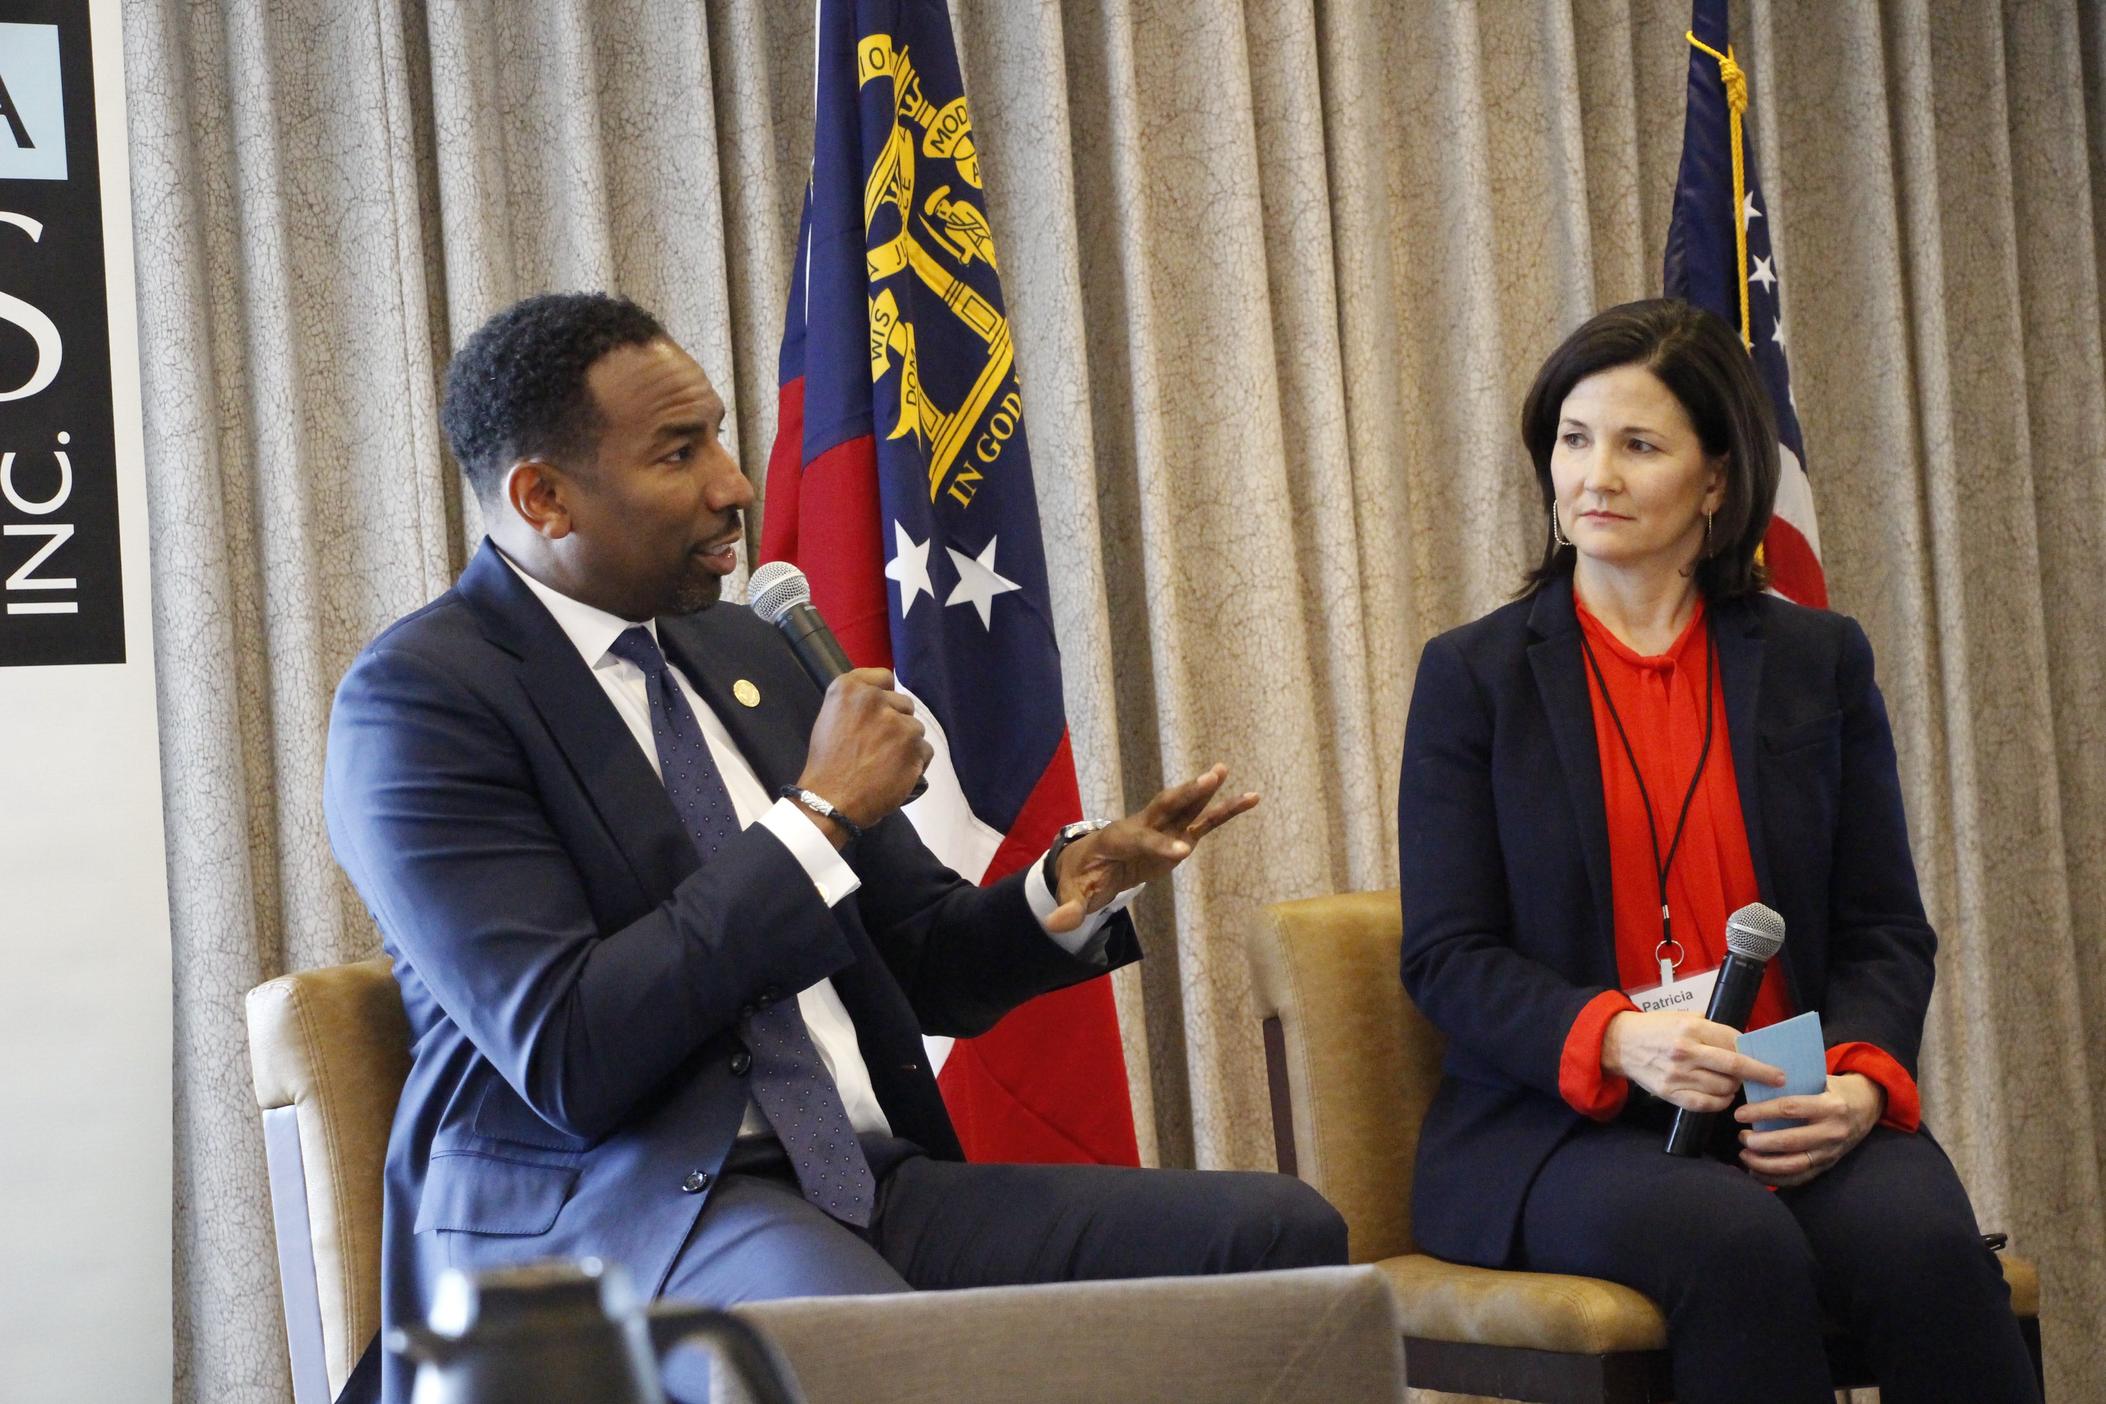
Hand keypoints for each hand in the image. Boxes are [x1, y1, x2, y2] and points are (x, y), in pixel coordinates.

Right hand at [796, 668, 932, 843]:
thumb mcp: (830, 718)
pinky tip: (896, 774)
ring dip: (906, 745)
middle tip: (878, 746)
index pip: (884, 678)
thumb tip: (884, 697)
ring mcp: (897, 722)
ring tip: (885, 763)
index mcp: (848, 688)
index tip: (878, 713)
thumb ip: (856, 702)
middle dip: (896, 723)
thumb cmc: (827, 764)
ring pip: (916, 728)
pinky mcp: (913, 746)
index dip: (884, 697)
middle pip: (904, 704)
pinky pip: (925, 750)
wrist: (830, 801)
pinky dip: (916, 763)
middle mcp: (874, 699)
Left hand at [1044, 763, 1258, 933]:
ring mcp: (1161, 828)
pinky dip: (1224, 811)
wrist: (1087, 861)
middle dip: (1185, 794)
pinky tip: (1248, 799)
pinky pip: (1203, 822)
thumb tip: (1054, 924)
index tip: (1182, 853)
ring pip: (1185, 807)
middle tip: (1210, 777)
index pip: (1142, 841)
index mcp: (1117, 840)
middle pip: (1164, 807)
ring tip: (1226, 771)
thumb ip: (1069, 909)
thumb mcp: (1074, 896)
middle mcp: (1141, 826)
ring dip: (1205, 790)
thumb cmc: (1082, 878)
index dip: (1159, 847)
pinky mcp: (1176, 836)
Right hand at [1601, 1010, 1785, 1112]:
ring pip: (1723, 1088)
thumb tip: (1743, 1042)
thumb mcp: (1683, 1017)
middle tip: (1776, 1080)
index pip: (1734, 1042)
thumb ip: (1712, 1028)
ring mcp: (1677, 1075)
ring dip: (1735, 1088)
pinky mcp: (1670, 1093)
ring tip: (1735, 1084)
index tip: (1771, 1063)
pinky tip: (1723, 1097)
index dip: (1755, 1054)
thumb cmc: (1656, 1028)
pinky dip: (1720, 1103)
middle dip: (1761, 1074)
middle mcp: (1685, 1051)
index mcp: (1691, 1028)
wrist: (1620, 1043)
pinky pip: (1705, 1104)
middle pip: (1734, 1067)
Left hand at [1736, 1073, 1882, 1186]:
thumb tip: (1752, 1082)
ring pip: (1794, 1165)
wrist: (1867, 1107)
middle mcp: (1832, 1131)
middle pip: (1791, 1142)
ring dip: (1765, 1164)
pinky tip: (1756, 1171)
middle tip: (1742, 1137)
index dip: (1762, 1112)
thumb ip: (1792, 1083)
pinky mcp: (1828, 1165)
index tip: (1739, 1114)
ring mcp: (1831, 1152)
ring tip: (1745, 1155)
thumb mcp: (1820, 1079)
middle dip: (1761, 1143)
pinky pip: (1800, 1178)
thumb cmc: (1834, 1089)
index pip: (1790, 1109)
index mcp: (1830, 1106)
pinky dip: (1776, 1178)